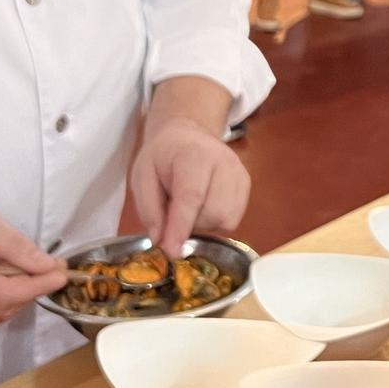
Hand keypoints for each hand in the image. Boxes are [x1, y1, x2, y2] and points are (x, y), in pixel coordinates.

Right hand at [0, 182, 64, 326]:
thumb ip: (15, 246)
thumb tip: (47, 266)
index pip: (6, 295)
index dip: (38, 286)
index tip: (62, 273)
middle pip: (1, 309)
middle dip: (30, 290)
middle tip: (50, 268)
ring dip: (15, 297)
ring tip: (24, 269)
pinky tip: (3, 278)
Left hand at [129, 115, 250, 251]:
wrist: (186, 136)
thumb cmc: (162, 157)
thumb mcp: (142, 177)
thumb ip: (149, 209)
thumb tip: (161, 240)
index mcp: (193, 155)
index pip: (191, 197)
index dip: (181, 227)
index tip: (172, 251)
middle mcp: (224, 162)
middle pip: (213, 213)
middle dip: (191, 223)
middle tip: (174, 211)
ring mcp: (239, 173)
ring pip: (226, 219)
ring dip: (204, 223)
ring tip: (190, 207)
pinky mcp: (246, 183)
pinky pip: (234, 218)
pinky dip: (216, 220)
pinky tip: (204, 206)